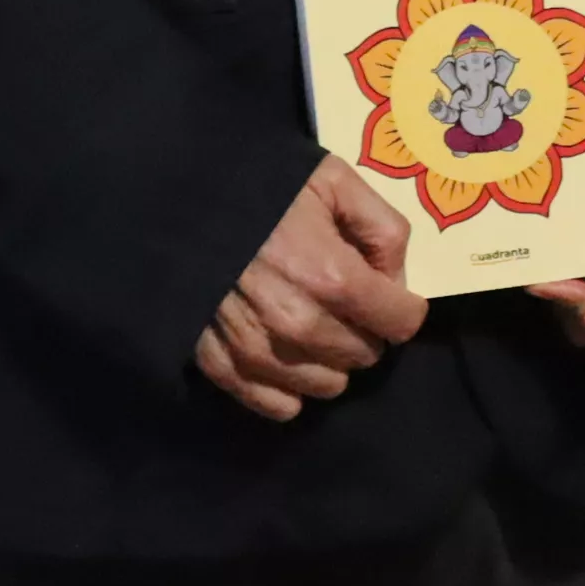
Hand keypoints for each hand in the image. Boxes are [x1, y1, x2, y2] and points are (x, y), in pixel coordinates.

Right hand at [193, 158, 428, 422]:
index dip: (403, 308)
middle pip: (364, 355)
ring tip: (315, 327)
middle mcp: (298, 323)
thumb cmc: (266, 185)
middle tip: (344, 303)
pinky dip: (290, 391)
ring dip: (331, 362)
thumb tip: (398, 281)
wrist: (181, 196)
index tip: (390, 297)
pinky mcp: (220, 364)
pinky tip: (288, 359)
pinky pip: (276, 404)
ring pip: (326, 385)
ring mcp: (257, 349)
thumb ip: (383, 228)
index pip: (400, 323)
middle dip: (365, 331)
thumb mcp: (337, 181)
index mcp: (332, 276)